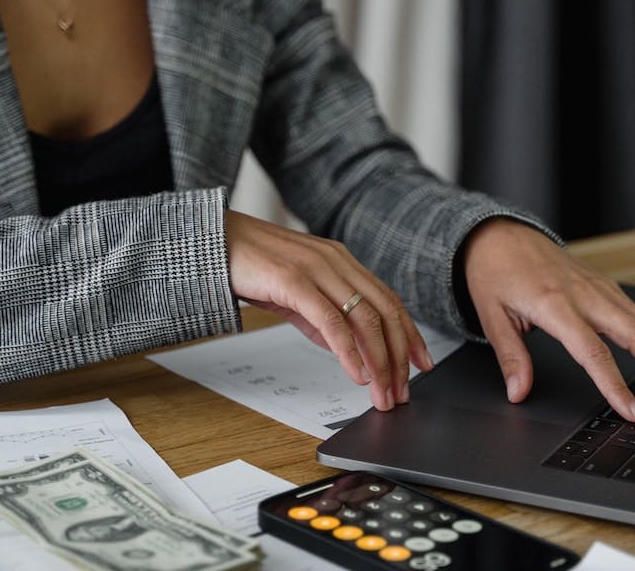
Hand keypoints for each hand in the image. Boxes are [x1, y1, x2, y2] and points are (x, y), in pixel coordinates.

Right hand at [225, 210, 432, 410]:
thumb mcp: (297, 293)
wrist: (212, 242)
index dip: (410, 334)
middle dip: (400, 356)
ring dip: (379, 361)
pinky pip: (331, 321)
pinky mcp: (295, 281)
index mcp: (341, 262)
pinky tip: (356, 374)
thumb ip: (322, 316)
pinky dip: (349, 351)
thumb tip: (346, 349)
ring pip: (364, 318)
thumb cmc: (251, 265)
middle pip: (385, 311)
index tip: (422, 363)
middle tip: (403, 390)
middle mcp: (336, 262)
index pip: (388, 300)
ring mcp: (317, 269)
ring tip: (382, 392)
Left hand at [462, 218, 634, 421]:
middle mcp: (586, 295)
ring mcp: (602, 289)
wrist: (502, 234)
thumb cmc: (495, 272)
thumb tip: (518, 393)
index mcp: (555, 304)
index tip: (633, 413)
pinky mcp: (609, 288)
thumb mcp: (491, 315)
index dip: (616, 386)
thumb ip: (510, 357)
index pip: (593, 352)